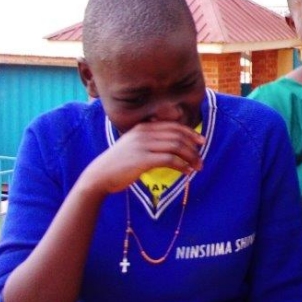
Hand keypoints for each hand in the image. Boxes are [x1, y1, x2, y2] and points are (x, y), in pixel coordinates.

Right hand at [79, 121, 204, 194]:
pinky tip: (187, 172)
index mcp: (143, 127)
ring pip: (176, 147)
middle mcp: (144, 133)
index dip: (190, 133)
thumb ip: (151, 140)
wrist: (100, 175)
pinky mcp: (142, 159)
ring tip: (198, 167)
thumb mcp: (134, 145)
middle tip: (201, 159)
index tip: (201, 141)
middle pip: (177, 135)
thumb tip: (175, 145)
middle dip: (193, 147)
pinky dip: (182, 166)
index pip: (173, 126)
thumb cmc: (120, 163)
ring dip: (191, 157)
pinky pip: (170, 159)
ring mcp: (143, 145)